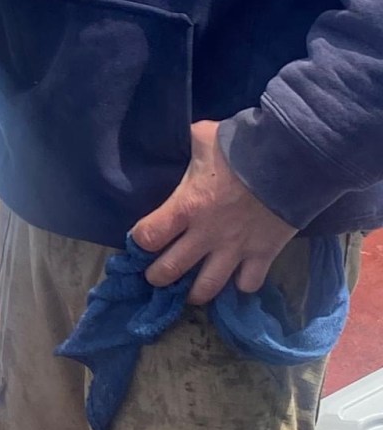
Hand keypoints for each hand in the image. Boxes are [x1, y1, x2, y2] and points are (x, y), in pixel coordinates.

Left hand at [131, 120, 298, 305]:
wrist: (290, 161)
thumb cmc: (241, 146)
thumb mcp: (203, 137)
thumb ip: (187, 144)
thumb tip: (179, 138)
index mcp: (186, 206)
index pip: (149, 235)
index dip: (139, 240)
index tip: (138, 240)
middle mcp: (206, 235)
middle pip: (170, 269)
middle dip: (157, 276)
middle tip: (154, 276)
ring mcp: (235, 249)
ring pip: (208, 287)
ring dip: (194, 293)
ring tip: (188, 292)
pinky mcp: (264, 255)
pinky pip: (248, 284)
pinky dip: (240, 285)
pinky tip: (235, 278)